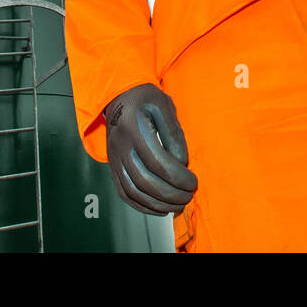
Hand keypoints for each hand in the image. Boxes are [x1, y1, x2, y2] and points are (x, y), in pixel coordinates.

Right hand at [103, 83, 198, 214]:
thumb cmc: (145, 100)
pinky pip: (125, 194)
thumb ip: (174, 134)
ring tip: (178, 205)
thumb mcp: (165, 106)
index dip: (178, 177)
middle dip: (171, 194)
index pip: (158, 162)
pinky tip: (160, 208)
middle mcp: (120, 146)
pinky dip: (143, 206)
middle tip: (189, 196)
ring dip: (159, 204)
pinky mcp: (113, 168)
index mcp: (134, 128)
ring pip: (134, 191)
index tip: (193, 182)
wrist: (119, 98)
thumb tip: (182, 164)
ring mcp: (114, 159)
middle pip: (145, 181)